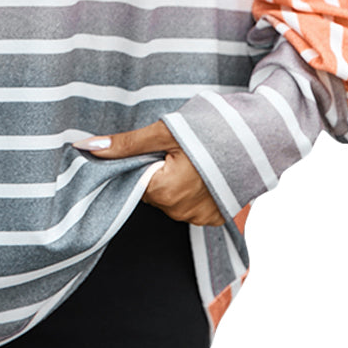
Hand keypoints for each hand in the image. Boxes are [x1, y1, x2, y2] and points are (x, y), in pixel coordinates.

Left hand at [73, 120, 224, 226]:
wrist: (262, 135)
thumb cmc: (213, 129)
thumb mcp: (164, 131)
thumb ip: (125, 144)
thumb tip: (86, 147)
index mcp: (164, 192)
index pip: (134, 180)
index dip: (140, 161)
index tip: (154, 147)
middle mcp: (180, 212)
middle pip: (151, 190)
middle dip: (157, 170)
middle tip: (177, 148)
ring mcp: (200, 217)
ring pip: (170, 198)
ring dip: (175, 180)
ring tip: (194, 158)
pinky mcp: (216, 217)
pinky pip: (191, 204)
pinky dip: (193, 189)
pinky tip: (205, 171)